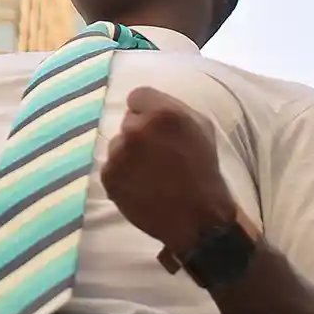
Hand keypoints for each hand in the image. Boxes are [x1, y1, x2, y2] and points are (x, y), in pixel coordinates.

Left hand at [100, 86, 243, 258]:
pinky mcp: (109, 177)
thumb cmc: (204, 171)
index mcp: (163, 114)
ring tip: (150, 174)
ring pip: (118, 145)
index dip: (146, 110)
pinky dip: (123, 175)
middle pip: (128, 121)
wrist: (197, 218)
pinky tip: (141, 186)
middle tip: (156, 153)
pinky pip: (111, 167)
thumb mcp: (201, 129)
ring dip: (130, 154)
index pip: (137, 96)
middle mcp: (136, 130)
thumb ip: (173, 109)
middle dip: (140, 133)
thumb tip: (148, 106)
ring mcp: (119, 155)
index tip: (156, 126)